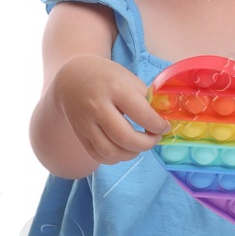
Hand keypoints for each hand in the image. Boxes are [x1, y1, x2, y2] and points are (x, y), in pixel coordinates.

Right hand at [51, 55, 169, 165]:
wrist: (70, 78)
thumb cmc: (104, 76)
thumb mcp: (126, 77)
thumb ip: (144, 97)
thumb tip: (160, 118)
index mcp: (114, 88)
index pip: (141, 114)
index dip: (158, 125)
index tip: (164, 126)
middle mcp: (97, 107)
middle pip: (125, 138)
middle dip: (147, 144)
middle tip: (154, 138)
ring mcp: (85, 123)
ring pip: (111, 152)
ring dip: (131, 154)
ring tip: (138, 145)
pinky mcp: (80, 135)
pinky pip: (98, 156)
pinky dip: (115, 158)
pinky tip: (122, 149)